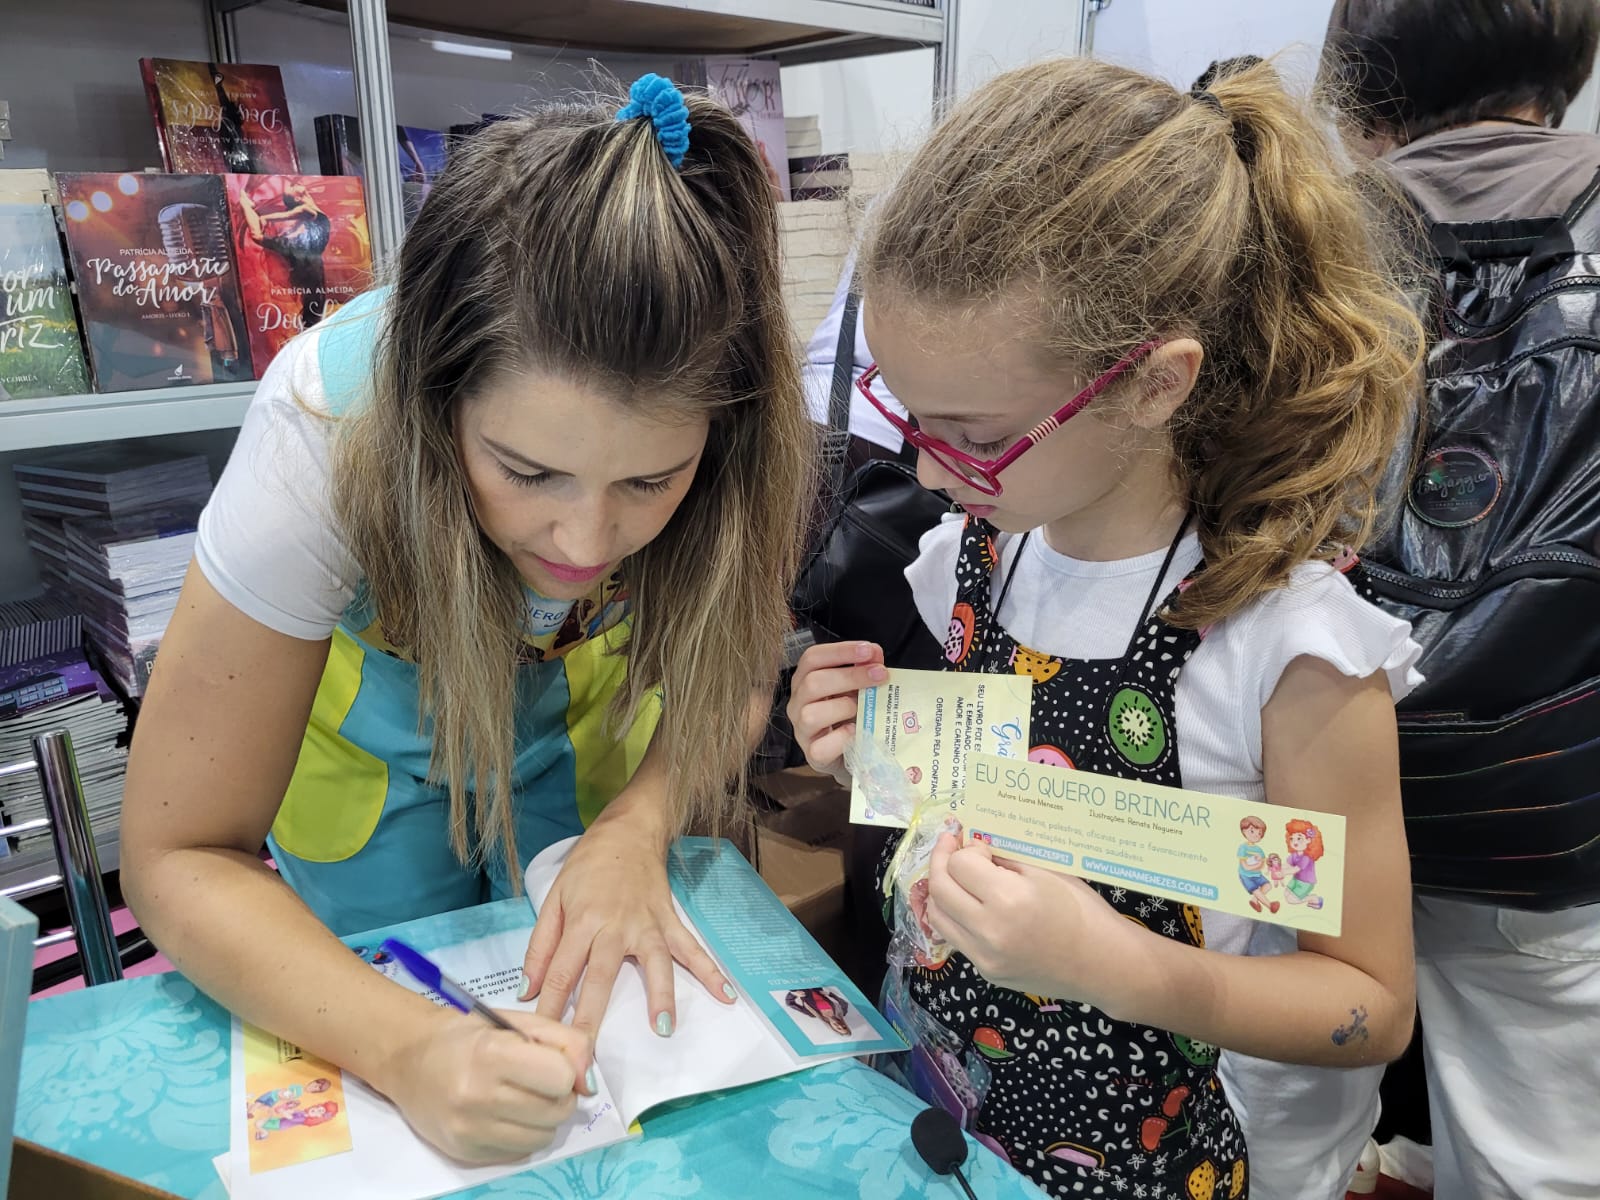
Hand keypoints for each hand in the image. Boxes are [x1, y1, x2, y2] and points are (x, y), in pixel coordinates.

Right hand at [384, 1006, 590, 1164]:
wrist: (410, 1061)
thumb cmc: (470, 1035)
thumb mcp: (518, 1021)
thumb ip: (565, 1041)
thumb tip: (590, 1084)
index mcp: (492, 1054)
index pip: (561, 1077)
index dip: (566, 1069)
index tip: (552, 1062)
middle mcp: (478, 1096)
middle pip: (557, 1111)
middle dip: (559, 1095)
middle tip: (538, 1080)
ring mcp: (470, 1130)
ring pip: (544, 1137)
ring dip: (544, 1118)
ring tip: (522, 1096)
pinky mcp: (466, 1153)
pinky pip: (521, 1152)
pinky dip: (523, 1133)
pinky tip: (504, 1114)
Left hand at [520, 812, 733, 1039]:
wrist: (628, 831)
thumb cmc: (587, 866)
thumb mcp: (554, 898)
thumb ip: (541, 945)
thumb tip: (528, 990)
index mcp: (582, 921)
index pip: (561, 973)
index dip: (550, 1009)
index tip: (543, 1044)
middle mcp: (615, 926)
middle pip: (601, 979)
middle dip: (592, 1020)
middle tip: (587, 1060)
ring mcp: (647, 924)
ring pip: (654, 964)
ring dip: (660, 996)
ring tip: (663, 1029)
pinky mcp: (669, 921)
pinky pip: (691, 949)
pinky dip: (711, 970)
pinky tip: (727, 995)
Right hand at [786, 641, 885, 784]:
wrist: (850, 753)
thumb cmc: (850, 714)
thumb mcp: (856, 689)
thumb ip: (864, 671)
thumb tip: (876, 656)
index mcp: (805, 680)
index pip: (812, 658)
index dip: (840, 651)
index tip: (869, 650)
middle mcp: (798, 703)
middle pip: (813, 682)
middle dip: (850, 676)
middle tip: (880, 675)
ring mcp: (802, 730)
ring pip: (812, 714)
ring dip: (844, 707)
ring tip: (865, 708)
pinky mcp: (813, 755)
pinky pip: (822, 747)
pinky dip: (842, 738)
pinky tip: (857, 731)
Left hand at [924, 833, 1139, 1007]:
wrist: (1105, 964)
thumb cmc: (1084, 911)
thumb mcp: (1047, 871)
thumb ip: (1005, 859)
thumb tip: (973, 846)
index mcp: (1009, 899)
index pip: (959, 865)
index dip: (964, 849)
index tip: (979, 845)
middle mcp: (989, 931)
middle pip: (939, 889)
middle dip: (942, 862)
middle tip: (952, 848)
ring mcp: (984, 957)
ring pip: (938, 916)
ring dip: (942, 890)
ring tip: (956, 875)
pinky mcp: (986, 972)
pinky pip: (955, 937)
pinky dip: (955, 915)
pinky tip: (970, 903)